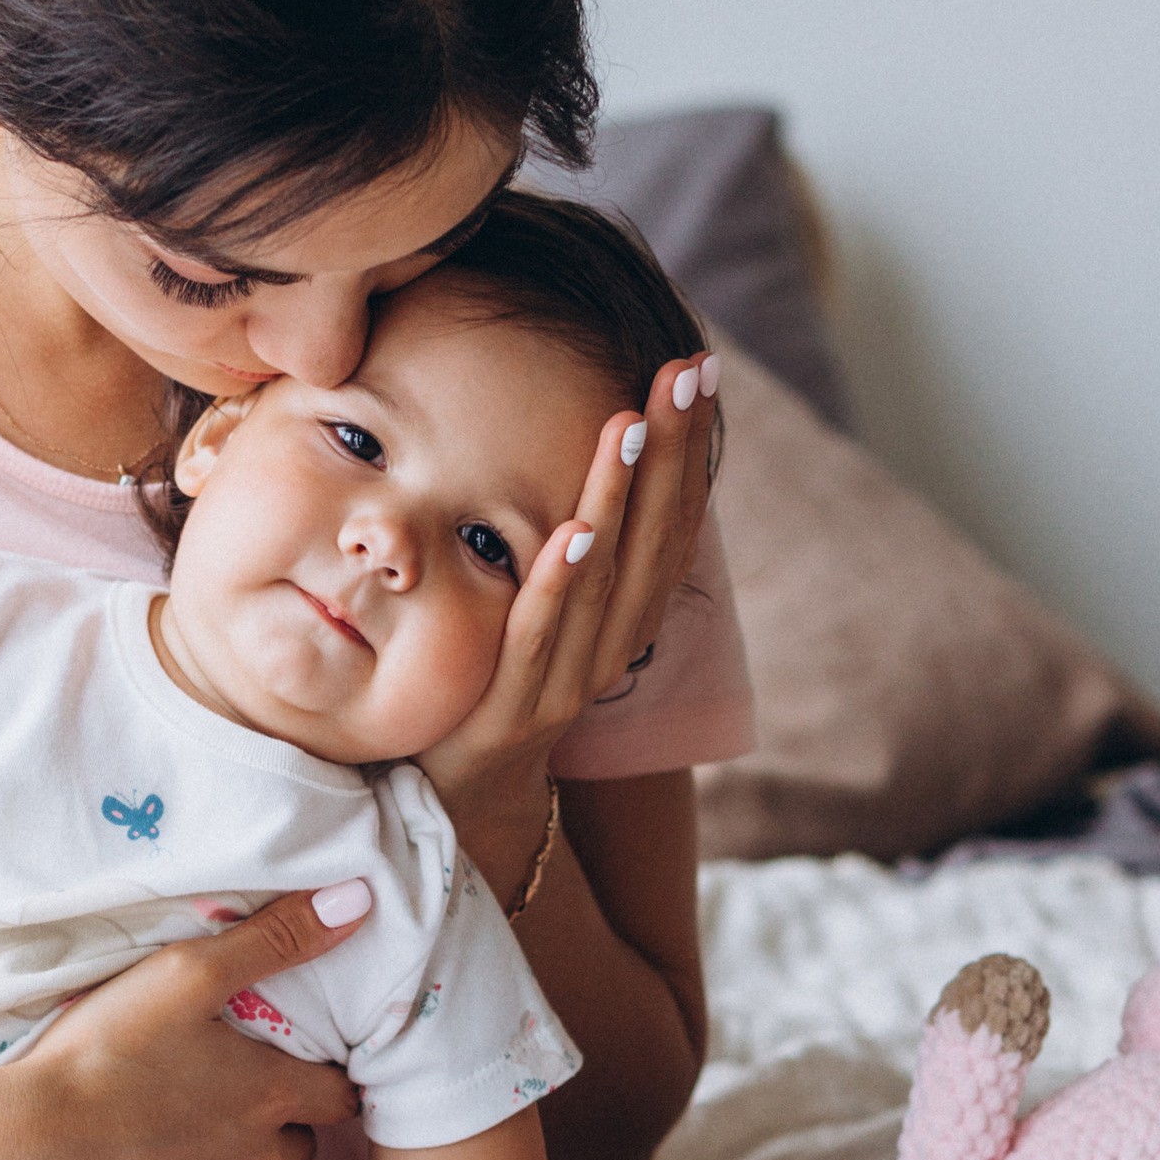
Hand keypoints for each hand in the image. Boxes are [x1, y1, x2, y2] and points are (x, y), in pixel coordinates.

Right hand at [0, 886, 371, 1159]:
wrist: (14, 1157)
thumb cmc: (96, 1057)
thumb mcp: (183, 976)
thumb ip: (274, 939)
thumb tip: (364, 899)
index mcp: (272, 1099)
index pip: (335, 1094)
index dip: (313, 1079)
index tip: (288, 1072)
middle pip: (292, 1157)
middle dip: (265, 1137)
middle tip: (213, 1113)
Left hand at [419, 347, 718, 887]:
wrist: (460, 794)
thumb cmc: (500, 676)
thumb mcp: (547, 600)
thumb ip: (577, 534)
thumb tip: (591, 442)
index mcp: (625, 610)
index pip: (670, 515)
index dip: (688, 444)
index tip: (699, 365)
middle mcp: (611, 641)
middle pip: (653, 536)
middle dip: (671, 450)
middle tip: (685, 370)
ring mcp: (567, 678)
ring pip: (603, 578)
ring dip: (621, 500)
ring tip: (629, 426)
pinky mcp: (516, 709)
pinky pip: (540, 638)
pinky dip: (559, 585)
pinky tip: (570, 532)